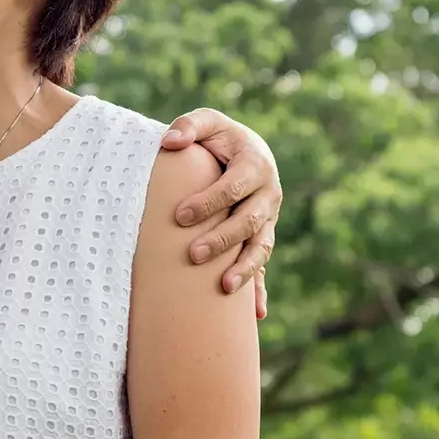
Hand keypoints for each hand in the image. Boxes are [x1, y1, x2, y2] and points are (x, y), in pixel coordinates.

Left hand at [159, 109, 281, 311]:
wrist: (245, 152)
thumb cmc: (219, 139)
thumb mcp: (207, 123)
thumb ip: (189, 126)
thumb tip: (169, 143)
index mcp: (256, 164)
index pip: (233, 187)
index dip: (208, 202)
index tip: (179, 216)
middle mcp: (268, 194)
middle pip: (249, 221)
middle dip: (222, 240)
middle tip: (192, 255)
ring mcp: (269, 219)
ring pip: (261, 248)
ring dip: (245, 269)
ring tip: (224, 289)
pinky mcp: (264, 238)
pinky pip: (264, 267)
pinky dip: (260, 291)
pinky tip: (256, 315)